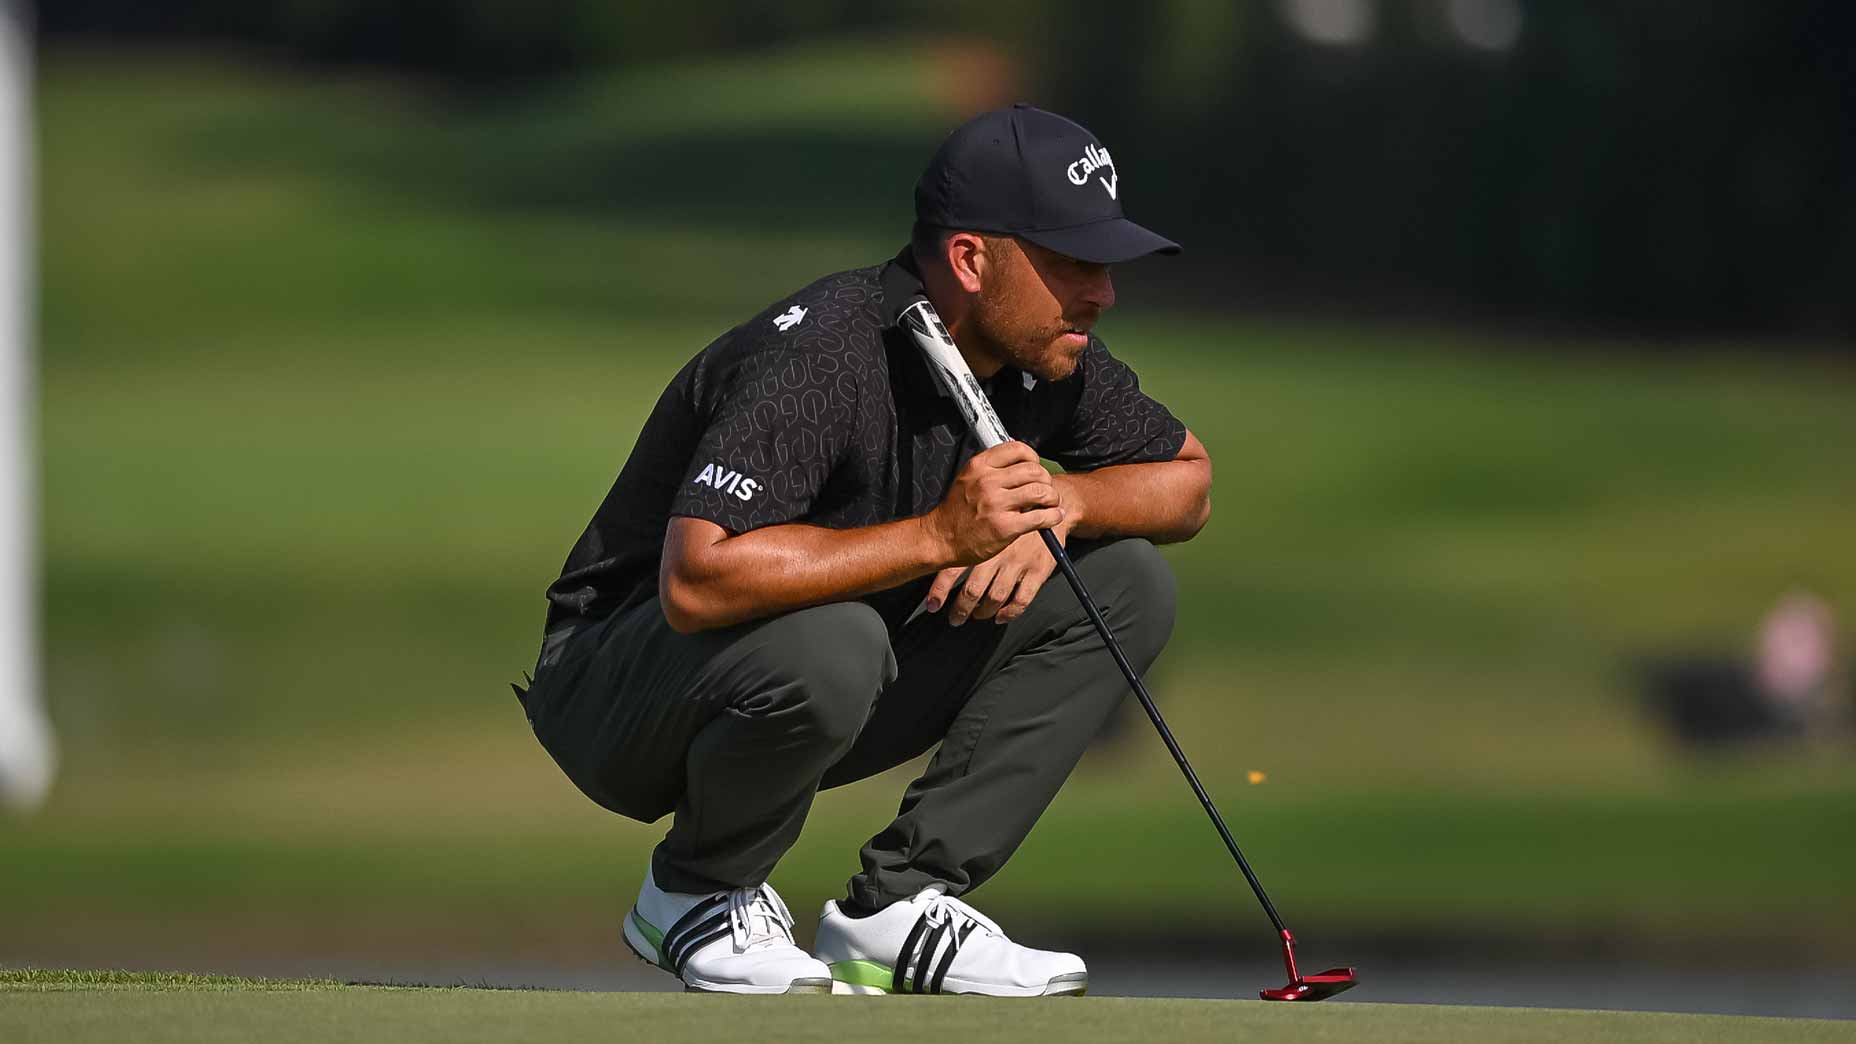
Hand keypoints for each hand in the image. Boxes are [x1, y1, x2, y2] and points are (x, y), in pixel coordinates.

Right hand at [921, 441, 1063, 566]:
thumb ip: (992, 468)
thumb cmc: (956, 512)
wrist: (941, 538)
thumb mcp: (968, 479)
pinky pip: (1041, 517)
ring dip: (1052, 497)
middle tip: (1045, 490)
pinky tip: (1053, 517)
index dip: (1033, 458)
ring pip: (1041, 491)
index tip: (1036, 467)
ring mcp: (996, 504)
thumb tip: (1021, 461)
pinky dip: (1053, 516)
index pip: (1018, 449)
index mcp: (979, 466)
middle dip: (1045, 480)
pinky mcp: (1005, 527)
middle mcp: (988, 481)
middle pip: (1034, 470)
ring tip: (1050, 503)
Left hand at [926, 484, 1076, 625]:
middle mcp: (997, 552)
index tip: (932, 606)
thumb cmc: (1012, 514)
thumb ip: (967, 537)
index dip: (940, 590)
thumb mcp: (987, 517)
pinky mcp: (1038, 570)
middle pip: (972, 590)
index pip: (953, 569)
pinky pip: (1021, 600)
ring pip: (995, 598)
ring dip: (984, 612)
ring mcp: (1018, 563)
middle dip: (961, 609)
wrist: (1049, 505)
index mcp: (981, 540)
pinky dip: (1009, 613)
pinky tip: (1001, 616)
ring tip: (978, 615)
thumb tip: (938, 559)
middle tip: (955, 619)